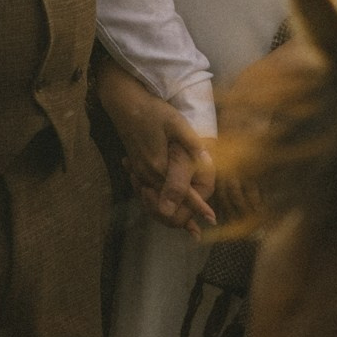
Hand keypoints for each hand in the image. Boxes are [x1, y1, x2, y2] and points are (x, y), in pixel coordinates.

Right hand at [98, 62, 217, 231]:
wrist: (125, 104)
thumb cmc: (153, 111)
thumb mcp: (176, 124)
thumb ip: (190, 145)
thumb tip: (207, 161)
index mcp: (159, 166)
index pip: (182, 193)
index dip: (198, 206)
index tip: (211, 219)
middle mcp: (147, 174)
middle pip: (165, 206)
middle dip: (182, 219)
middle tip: (197, 232)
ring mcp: (139, 173)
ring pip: (154, 203)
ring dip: (169, 214)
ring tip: (185, 228)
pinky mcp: (135, 169)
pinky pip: (147, 194)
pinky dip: (157, 204)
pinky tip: (164, 209)